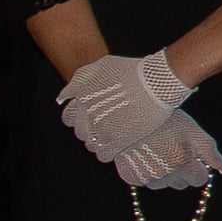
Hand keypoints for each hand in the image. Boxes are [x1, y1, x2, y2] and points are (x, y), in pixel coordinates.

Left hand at [56, 49, 194, 161]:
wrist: (156, 81)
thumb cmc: (132, 70)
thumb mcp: (100, 66)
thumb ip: (79, 80)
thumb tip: (65, 96)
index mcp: (82, 98)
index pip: (69, 118)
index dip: (79, 119)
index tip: (88, 119)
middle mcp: (88, 115)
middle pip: (81, 133)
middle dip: (90, 131)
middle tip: (103, 127)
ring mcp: (102, 128)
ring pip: (91, 145)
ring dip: (99, 142)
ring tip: (111, 137)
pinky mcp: (118, 140)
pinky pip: (104, 154)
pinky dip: (107, 153)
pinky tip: (114, 148)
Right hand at [110, 114, 221, 191]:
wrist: (131, 111)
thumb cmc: (166, 118)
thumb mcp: (193, 131)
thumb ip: (210, 152)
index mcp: (184, 164)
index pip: (198, 179)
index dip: (196, 167)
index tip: (190, 157)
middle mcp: (166, 175)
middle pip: (180, 183)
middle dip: (179, 171)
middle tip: (170, 150)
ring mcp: (147, 177)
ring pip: (160, 183)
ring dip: (160, 173)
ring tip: (154, 151)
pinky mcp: (130, 177)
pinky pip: (142, 181)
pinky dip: (143, 171)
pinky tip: (141, 155)